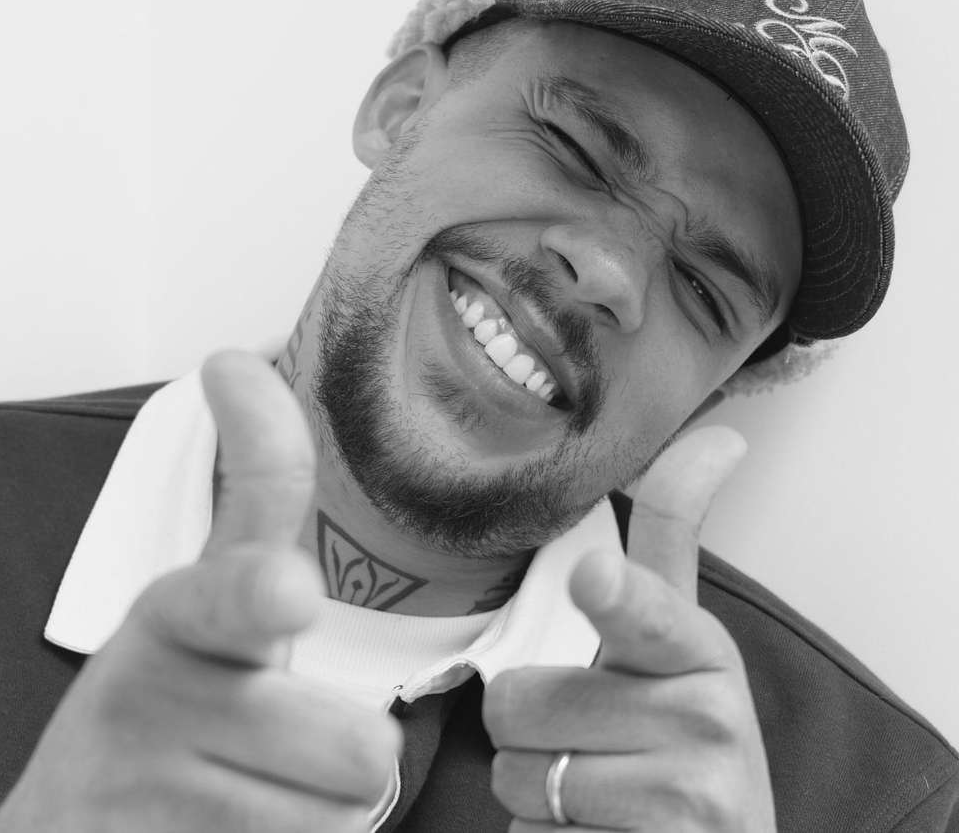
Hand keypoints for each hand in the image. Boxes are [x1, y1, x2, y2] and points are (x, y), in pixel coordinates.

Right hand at [0, 351, 400, 831]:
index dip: (258, 598)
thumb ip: (252, 492)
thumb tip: (238, 360)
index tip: (282, 592)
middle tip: (272, 749)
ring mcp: (158, 802)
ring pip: (346, 819)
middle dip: (339, 758)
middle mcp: (160, 704)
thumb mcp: (194, 596)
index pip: (227, 595)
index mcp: (173, 621)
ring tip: (239, 794)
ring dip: (312, 814)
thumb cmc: (154, 711)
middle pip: (361, 749)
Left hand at [484, 426, 775, 831]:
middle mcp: (706, 720)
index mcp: (700, 649)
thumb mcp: (680, 639)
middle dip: (530, 733)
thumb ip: (671, 542)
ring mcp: (689, 800)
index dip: (615, 600)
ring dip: (534, 793)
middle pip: (517, 704)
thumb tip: (716, 436)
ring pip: (515, 777)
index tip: (596, 581)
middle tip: (591, 746)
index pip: (648, 614)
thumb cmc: (684, 739)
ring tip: (599, 792)